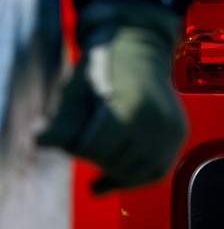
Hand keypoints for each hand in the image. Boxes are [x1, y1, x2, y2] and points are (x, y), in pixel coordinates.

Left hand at [38, 0, 186, 192]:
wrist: (140, 50)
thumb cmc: (103, 67)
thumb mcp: (78, 87)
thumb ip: (63, 119)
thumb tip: (40, 144)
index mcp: (130, 107)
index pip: (94, 150)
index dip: (76, 147)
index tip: (71, 135)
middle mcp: (156, 122)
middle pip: (114, 163)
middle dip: (95, 158)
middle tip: (87, 140)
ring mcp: (172, 130)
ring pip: (137, 174)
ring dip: (114, 172)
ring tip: (99, 162)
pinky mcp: (179, 134)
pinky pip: (156, 171)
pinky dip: (136, 178)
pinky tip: (115, 177)